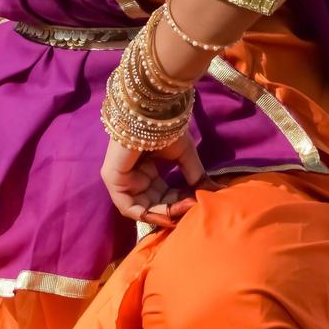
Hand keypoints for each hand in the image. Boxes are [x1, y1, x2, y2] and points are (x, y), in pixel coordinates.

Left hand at [100, 133, 219, 229]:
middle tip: (192, 208)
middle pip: (154, 205)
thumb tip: (216, 192)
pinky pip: (128, 207)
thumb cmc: (164, 128)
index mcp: (148, 170)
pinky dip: (147, 215)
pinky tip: (165, 215)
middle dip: (174, 211)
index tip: (198, 203)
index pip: (164, 196)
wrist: (149, 113)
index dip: (181, 203)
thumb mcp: (184, 155)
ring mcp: (122, 178)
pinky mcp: (112, 178)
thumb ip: (196, 176)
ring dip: (164, 214)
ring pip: (143, 209)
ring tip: (181, 210)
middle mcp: (135, 176)